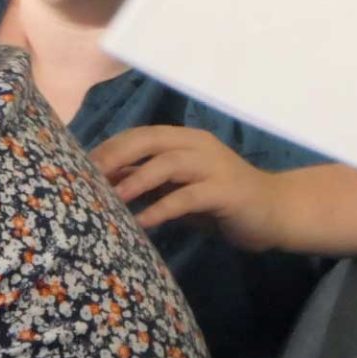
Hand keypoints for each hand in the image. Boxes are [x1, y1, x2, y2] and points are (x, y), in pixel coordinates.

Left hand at [92, 125, 287, 249]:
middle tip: (88, 177)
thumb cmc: (222, 202)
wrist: (276, 212)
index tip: (81, 166)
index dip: (110, 148)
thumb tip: (107, 183)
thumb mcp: (180, 189)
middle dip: (116, 156)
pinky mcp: (225, 191)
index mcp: (185, 140)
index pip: (140, 135)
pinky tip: (143, 222)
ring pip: (168, 163)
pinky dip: (162, 208)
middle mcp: (198, 145)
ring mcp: (214, 166)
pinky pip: (188, 197)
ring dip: (137, 179)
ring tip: (111, 197)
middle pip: (149, 141)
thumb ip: (149, 182)